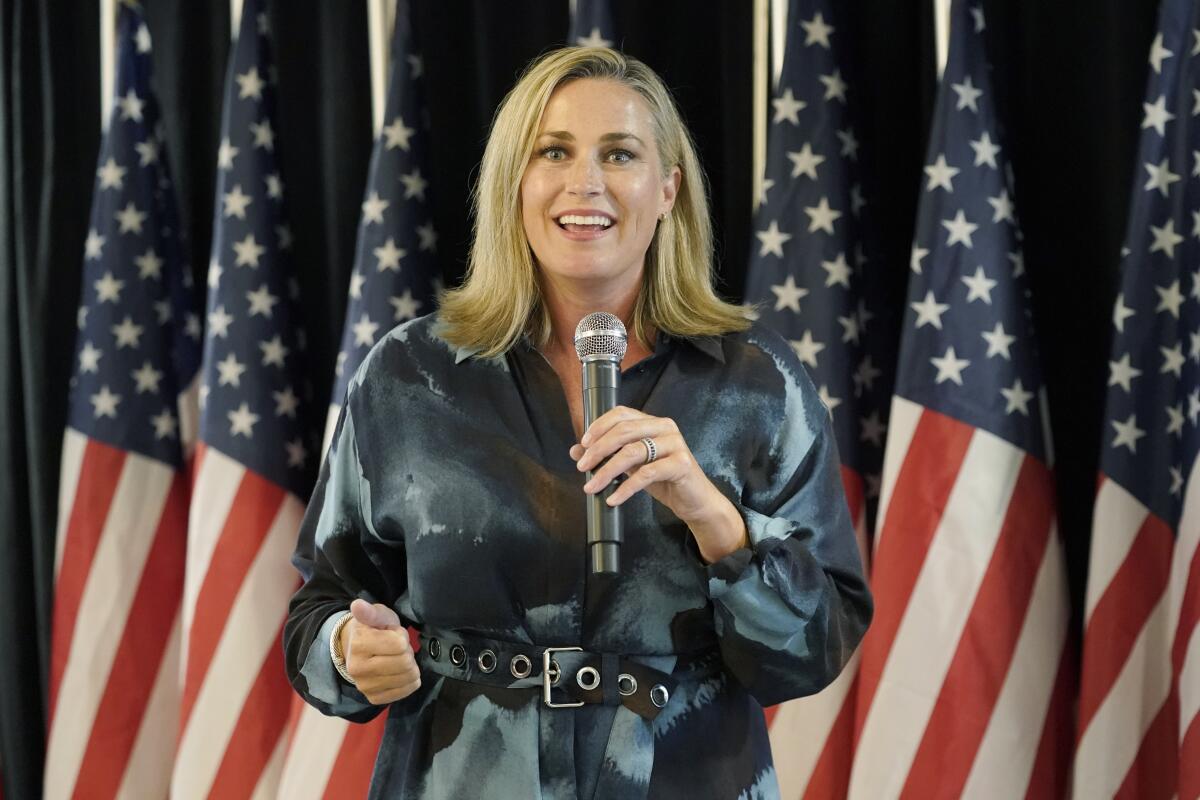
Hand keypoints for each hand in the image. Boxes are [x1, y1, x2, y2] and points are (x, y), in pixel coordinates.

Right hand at [341, 599, 420, 704]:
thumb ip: (370, 611)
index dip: (401, 637)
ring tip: (397, 658)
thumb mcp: (376, 615)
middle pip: (405, 663)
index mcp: (358, 644)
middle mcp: (357, 668)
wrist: (357, 650)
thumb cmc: (372, 629)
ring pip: (407, 678)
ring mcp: (364, 686)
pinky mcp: (373, 698)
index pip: (400, 645)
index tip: (392, 634)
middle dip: (407, 652)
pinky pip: (404, 692)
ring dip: (409, 666)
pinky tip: (400, 672)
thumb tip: (357, 605)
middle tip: (397, 648)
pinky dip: (409, 681)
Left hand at [570, 406, 747, 561]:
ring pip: (632, 452)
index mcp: (653, 422)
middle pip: (623, 431)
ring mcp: (675, 444)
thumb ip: (609, 455)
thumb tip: (576, 451)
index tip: (583, 444)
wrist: (695, 500)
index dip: (599, 426)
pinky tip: (613, 499)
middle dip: (598, 449)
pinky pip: (646, 474)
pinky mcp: (681, 464)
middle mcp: (665, 427)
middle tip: (582, 466)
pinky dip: (625, 488)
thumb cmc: (664, 480)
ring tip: (591, 486)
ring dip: (606, 470)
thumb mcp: (633, 466)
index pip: (621, 414)